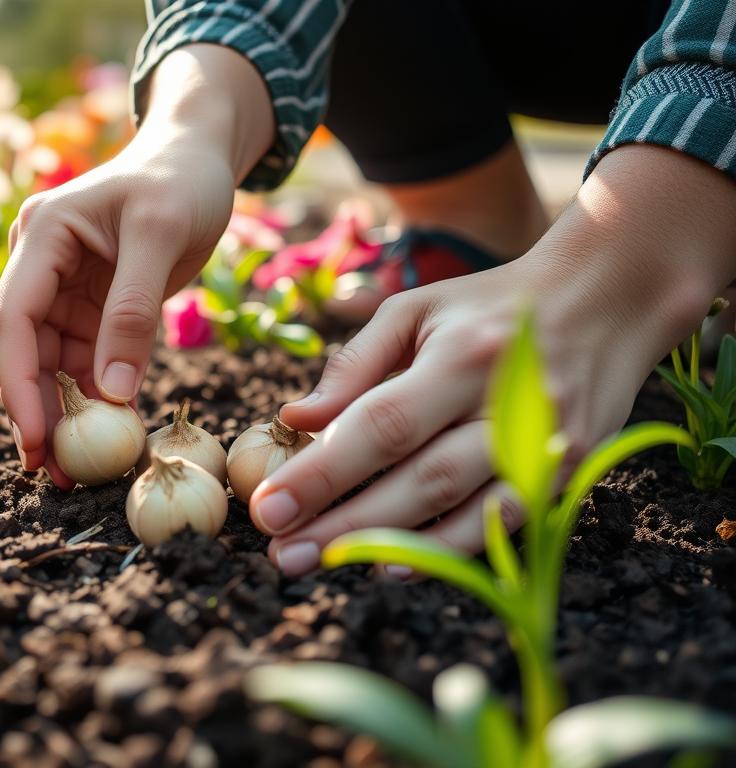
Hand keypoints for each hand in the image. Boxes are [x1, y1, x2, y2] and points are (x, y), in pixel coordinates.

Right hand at [0, 45, 272, 485]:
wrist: (199, 156)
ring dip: (64, 412)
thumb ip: (133, 313)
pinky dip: (95, 395)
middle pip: (25, 349)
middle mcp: (40, 263)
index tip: (35, 440)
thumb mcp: (161, 236)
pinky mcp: (90, 304)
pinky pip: (84, 359)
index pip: (14, 321)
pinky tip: (111, 430)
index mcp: (42, 234)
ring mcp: (63, 286)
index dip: (19, 385)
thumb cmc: (181, 180)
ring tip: (80, 468)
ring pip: (52, 362)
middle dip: (35, 410)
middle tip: (52, 471)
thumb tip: (114, 395)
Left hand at [250, 145, 735, 575]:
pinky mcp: (568, 473)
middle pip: (417, 479)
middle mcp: (509, 404)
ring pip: (459, 510)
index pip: (380, 425)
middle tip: (279, 551)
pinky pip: (501, 525)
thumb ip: (353, 367)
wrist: (607, 301)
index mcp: (463, 355)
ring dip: (385, 544)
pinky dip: (448, 549)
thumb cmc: (488, 307)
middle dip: (341, 522)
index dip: (321, 472)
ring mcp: (546, 445)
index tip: (266, 507)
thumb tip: (293, 421)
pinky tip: (394, 566)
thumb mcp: (414, 310)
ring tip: (317, 563)